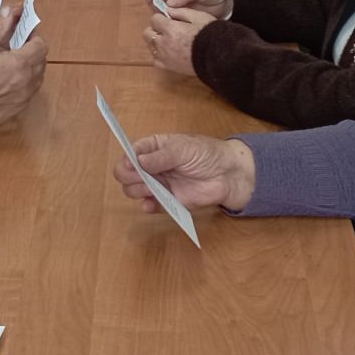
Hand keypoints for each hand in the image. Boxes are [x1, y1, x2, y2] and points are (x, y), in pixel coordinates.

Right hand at [0, 4, 48, 129]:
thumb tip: (10, 11)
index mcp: (21, 63)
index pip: (40, 45)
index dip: (34, 37)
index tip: (24, 33)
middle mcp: (28, 81)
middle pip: (41, 61)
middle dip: (33, 51)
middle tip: (18, 47)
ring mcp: (25, 97)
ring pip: (38, 78)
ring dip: (31, 68)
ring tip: (14, 64)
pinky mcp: (18, 108)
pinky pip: (30, 92)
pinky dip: (25, 83)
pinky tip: (9, 82)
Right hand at [113, 134, 255, 212]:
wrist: (228, 175)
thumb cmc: (207, 154)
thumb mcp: (183, 149)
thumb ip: (161, 156)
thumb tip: (137, 161)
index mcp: (155, 148)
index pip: (132, 151)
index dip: (128, 158)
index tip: (130, 163)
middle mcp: (152, 166)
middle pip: (127, 173)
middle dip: (129, 176)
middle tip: (141, 178)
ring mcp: (159, 184)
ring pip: (134, 189)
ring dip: (137, 190)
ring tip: (151, 189)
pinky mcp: (168, 200)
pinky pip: (151, 205)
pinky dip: (147, 206)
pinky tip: (150, 204)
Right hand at [142, 0, 233, 18]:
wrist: (227, 1)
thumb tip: (169, 4)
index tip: (151, 2)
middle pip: (152, 0)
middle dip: (154, 8)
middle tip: (163, 16)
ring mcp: (173, 6)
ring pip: (159, 12)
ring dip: (161, 18)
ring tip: (169, 23)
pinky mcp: (178, 17)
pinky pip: (169, 21)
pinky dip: (169, 25)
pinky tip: (173, 29)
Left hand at [146, 7, 214, 75]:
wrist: (217, 56)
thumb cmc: (209, 34)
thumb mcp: (197, 16)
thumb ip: (180, 11)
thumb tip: (168, 10)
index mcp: (170, 28)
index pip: (154, 19)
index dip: (162, 18)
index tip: (170, 20)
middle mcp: (163, 42)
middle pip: (147, 33)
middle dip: (156, 29)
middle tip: (168, 30)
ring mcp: (164, 56)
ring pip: (150, 46)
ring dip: (157, 42)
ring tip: (170, 41)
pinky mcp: (167, 67)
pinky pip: (155, 60)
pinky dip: (159, 55)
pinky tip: (169, 52)